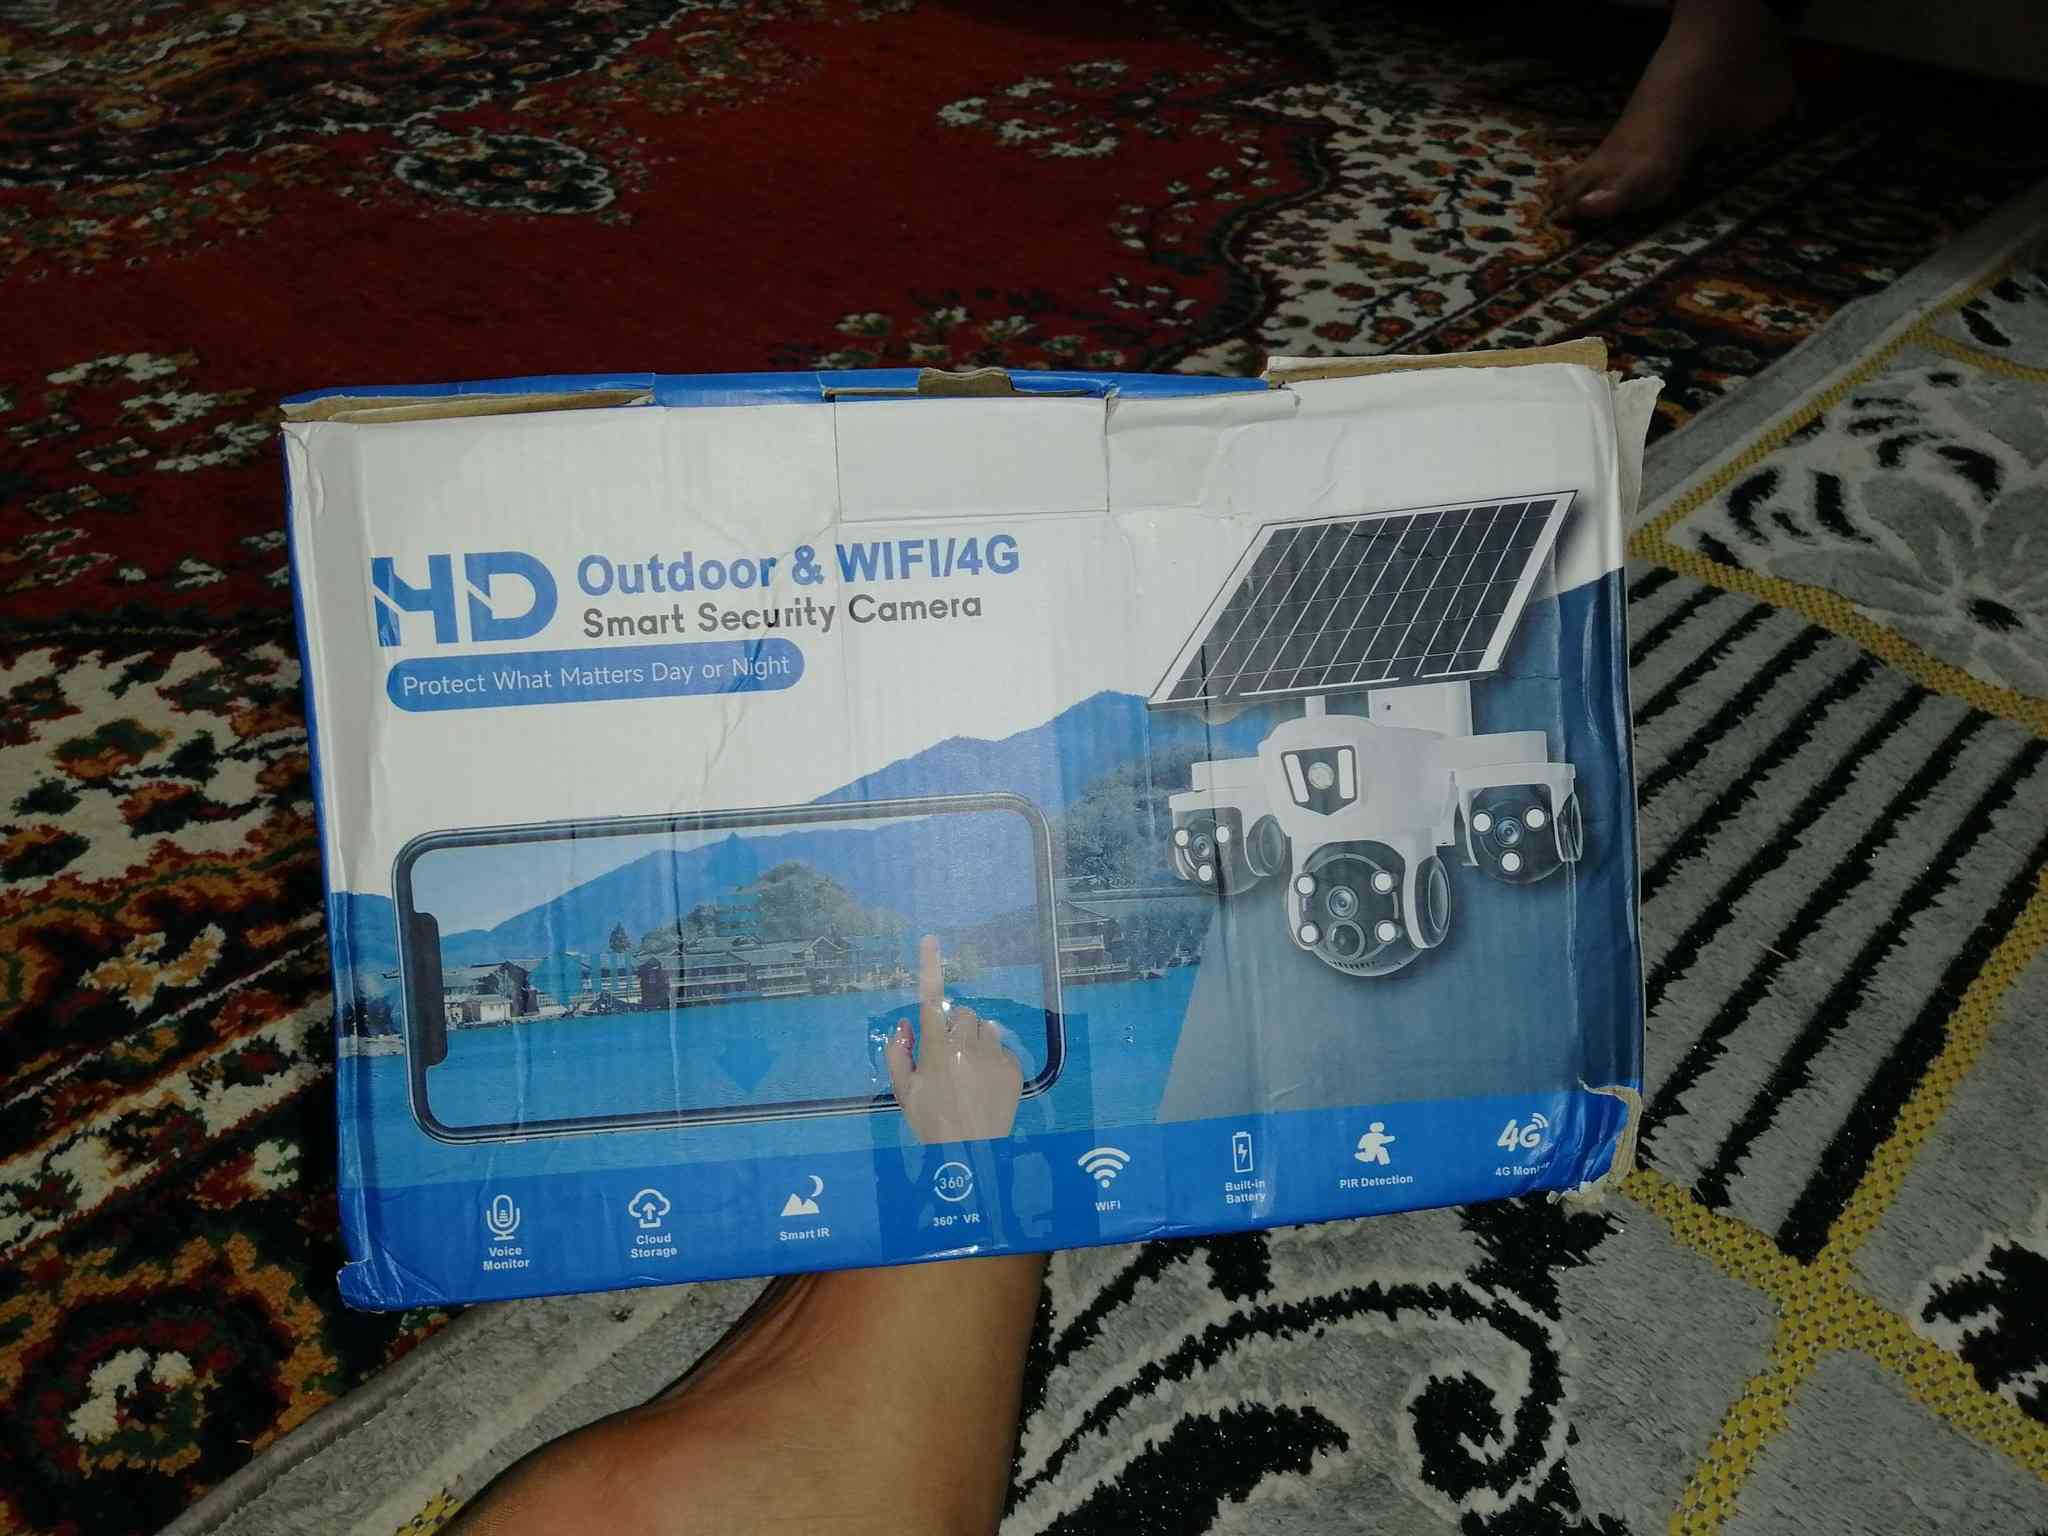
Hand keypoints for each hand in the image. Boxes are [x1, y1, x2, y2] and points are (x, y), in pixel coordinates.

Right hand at [884, 935, 1022, 1142]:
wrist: (970, 1153)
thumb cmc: (930, 1121)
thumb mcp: (904, 1092)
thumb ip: (897, 1054)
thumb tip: (905, 1025)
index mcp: (936, 1049)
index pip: (930, 998)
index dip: (930, 966)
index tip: (931, 939)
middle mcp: (966, 1046)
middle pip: (963, 1013)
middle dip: (956, 1026)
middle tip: (950, 1054)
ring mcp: (993, 1056)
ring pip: (985, 1028)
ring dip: (976, 1040)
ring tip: (970, 1070)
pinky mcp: (1013, 1068)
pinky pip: (1002, 1049)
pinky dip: (993, 1059)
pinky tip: (985, 1083)